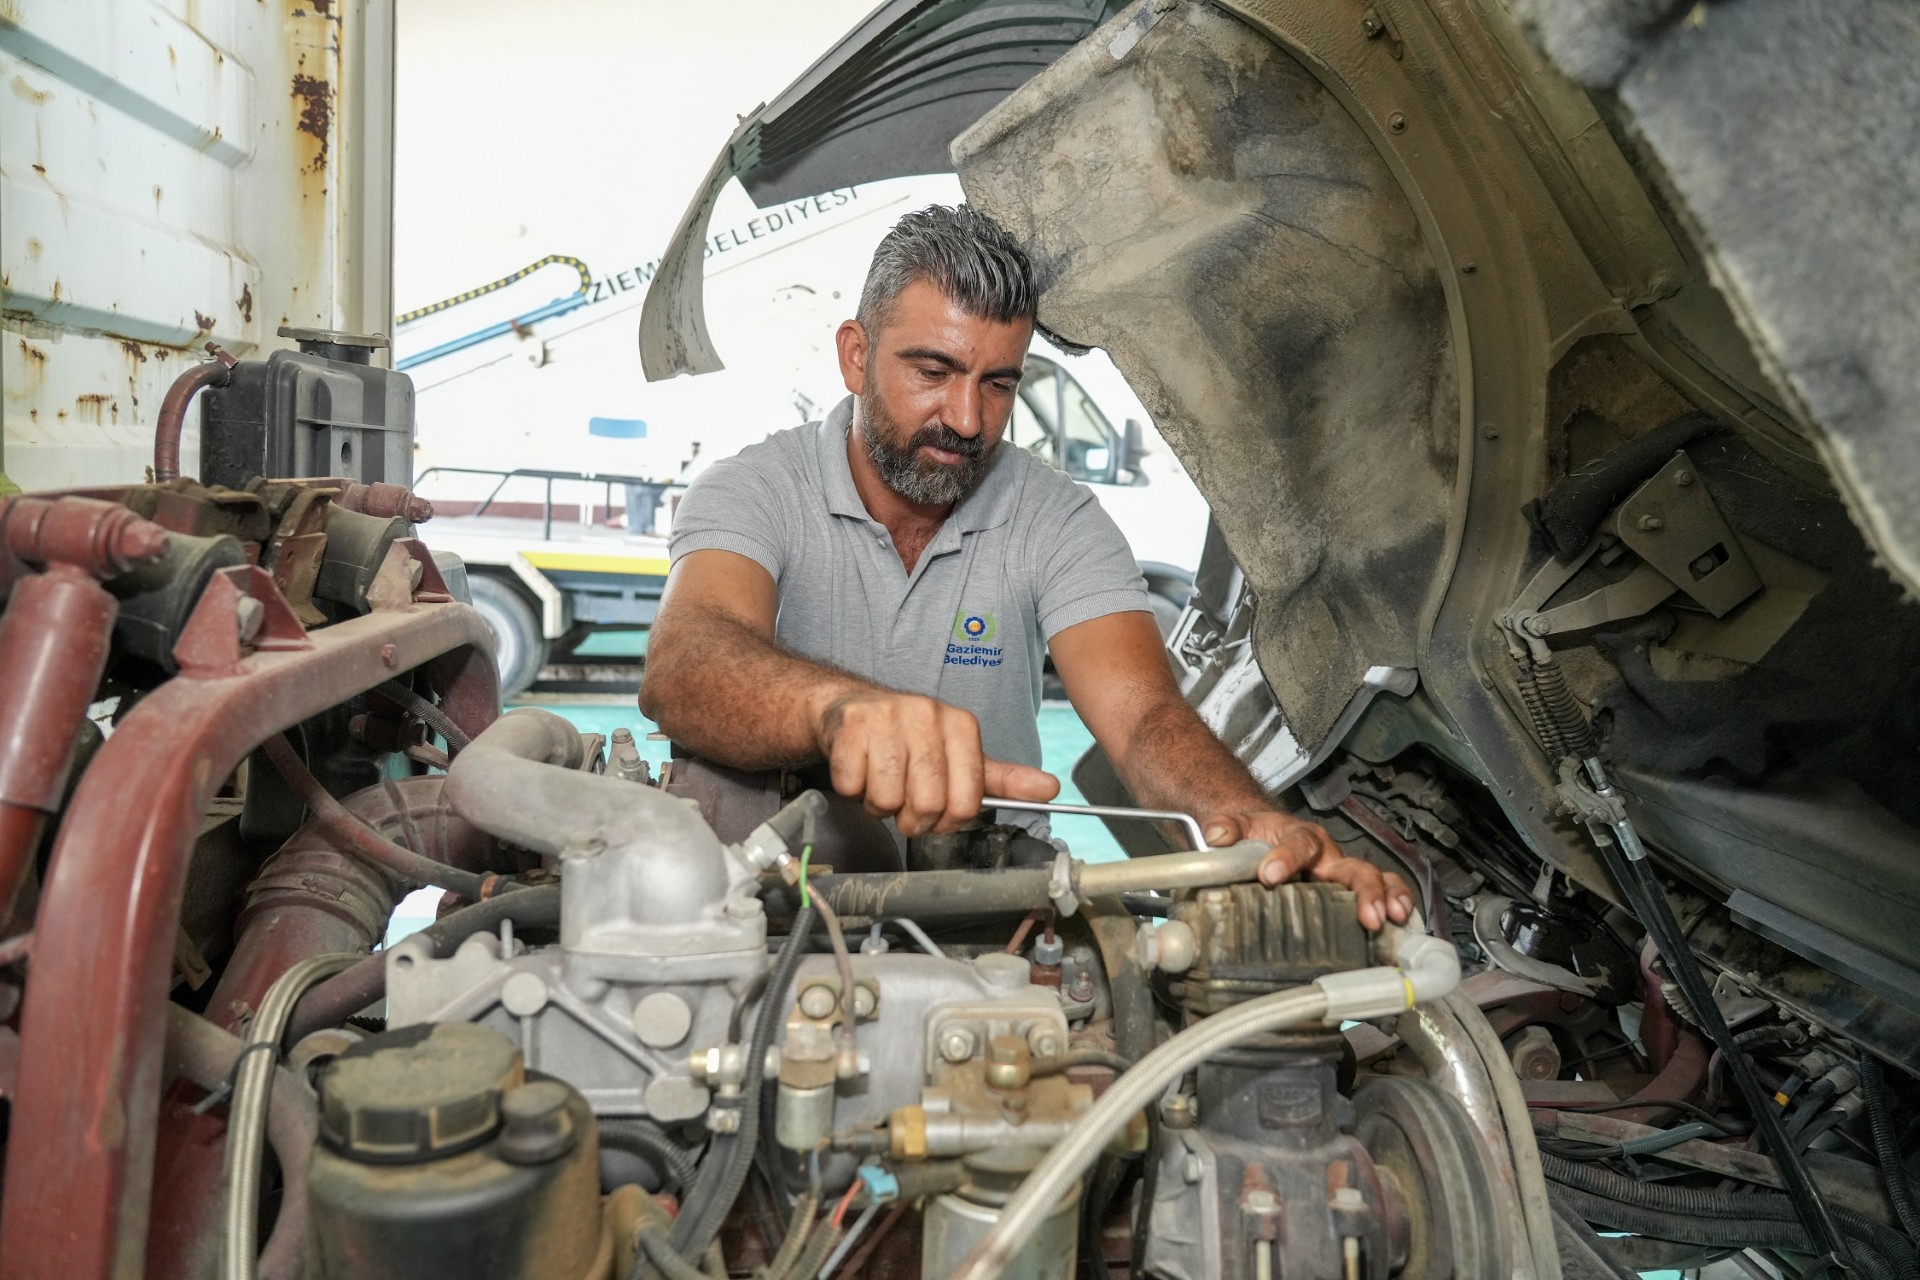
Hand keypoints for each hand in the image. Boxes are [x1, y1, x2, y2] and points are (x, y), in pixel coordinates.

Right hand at [812, 688, 1058, 835]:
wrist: (850, 709)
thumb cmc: (908, 739)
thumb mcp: (960, 757)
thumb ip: (1003, 779)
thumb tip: (1050, 790)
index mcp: (961, 725)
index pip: (966, 802)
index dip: (948, 820)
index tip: (938, 812)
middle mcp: (927, 714)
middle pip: (926, 804)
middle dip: (911, 817)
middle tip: (904, 802)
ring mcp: (887, 718)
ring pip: (887, 800)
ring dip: (879, 804)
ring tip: (881, 782)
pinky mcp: (850, 727)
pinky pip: (853, 786)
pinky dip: (853, 790)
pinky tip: (860, 769)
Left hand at [1201, 811, 1413, 930]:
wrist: (1264, 832)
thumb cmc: (1256, 834)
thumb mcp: (1237, 826)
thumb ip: (1226, 828)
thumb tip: (1216, 836)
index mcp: (1299, 837)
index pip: (1298, 843)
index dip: (1286, 858)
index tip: (1270, 875)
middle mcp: (1328, 855)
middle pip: (1352, 867)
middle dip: (1363, 890)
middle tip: (1368, 916)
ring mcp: (1341, 873)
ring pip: (1373, 879)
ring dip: (1385, 898)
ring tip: (1393, 919)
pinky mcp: (1348, 890)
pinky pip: (1380, 891)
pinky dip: (1394, 902)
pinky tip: (1402, 923)